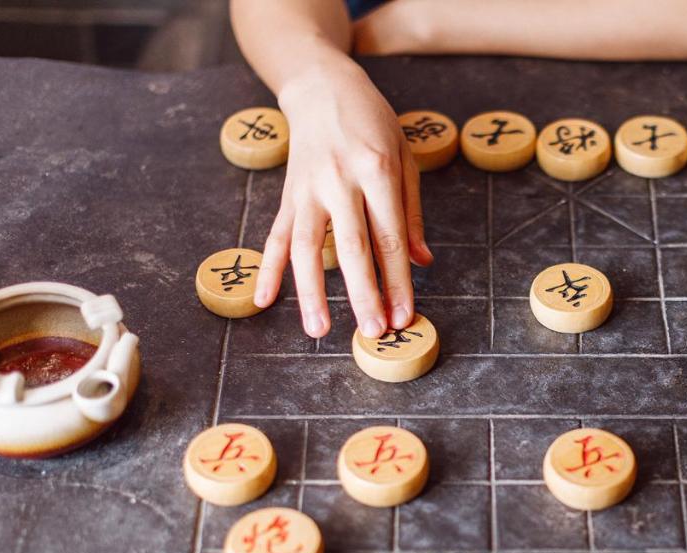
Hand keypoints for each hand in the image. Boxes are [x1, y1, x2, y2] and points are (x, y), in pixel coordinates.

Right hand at [254, 55, 431, 338]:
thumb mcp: (404, 159)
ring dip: (311, 292)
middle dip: (363, 294)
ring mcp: (309, 189)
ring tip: (318, 330)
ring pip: (307, 247)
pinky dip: (269, 269)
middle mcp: (340, 181)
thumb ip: (411, 213)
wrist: (322, 86)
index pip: (390, 239)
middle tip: (374, 332)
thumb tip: (422, 262)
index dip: (398, 282)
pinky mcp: (288, 194)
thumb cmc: (372, 123)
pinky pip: (276, 236)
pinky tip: (264, 299)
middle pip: (352, 248)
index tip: (404, 316)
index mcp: (377, 172)